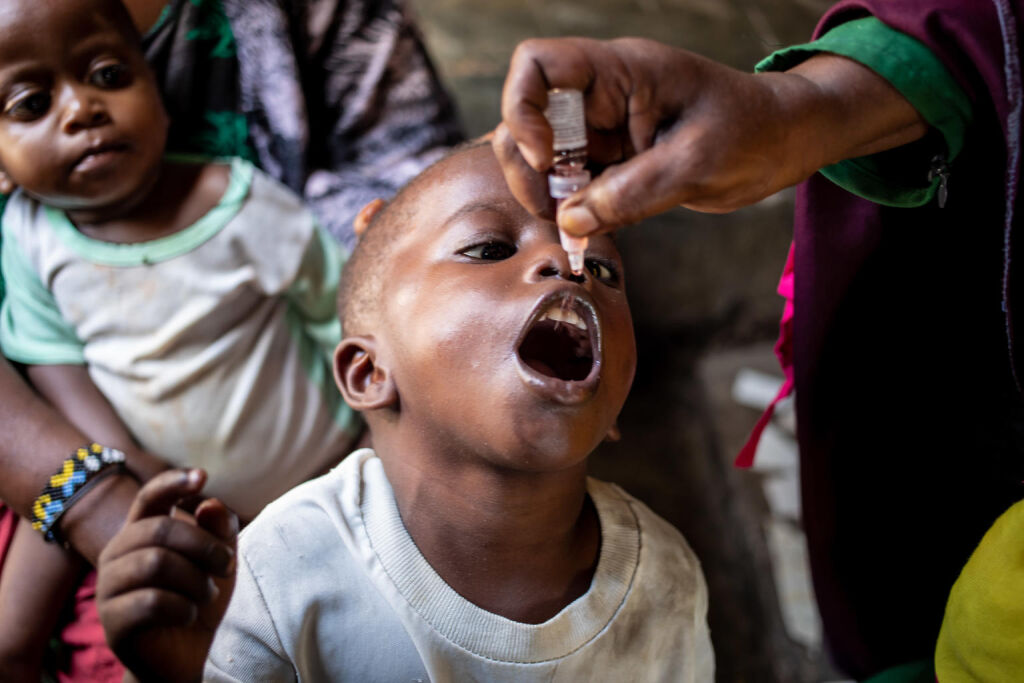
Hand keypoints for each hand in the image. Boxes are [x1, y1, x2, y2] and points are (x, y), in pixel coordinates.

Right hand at [97, 469, 237, 682]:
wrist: (184, 656)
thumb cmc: (198, 598)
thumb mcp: (218, 560)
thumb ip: (218, 529)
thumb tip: (212, 502)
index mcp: (140, 533)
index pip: (149, 498)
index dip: (172, 483)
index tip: (202, 476)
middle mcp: (117, 554)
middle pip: (160, 529)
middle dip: (205, 545)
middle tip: (227, 565)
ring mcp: (108, 589)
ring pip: (156, 562)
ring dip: (196, 579)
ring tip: (206, 594)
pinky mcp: (112, 623)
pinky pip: (151, 602)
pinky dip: (184, 606)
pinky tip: (190, 614)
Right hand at [494, 37, 925, 235]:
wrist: (785, 142)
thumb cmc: (754, 130)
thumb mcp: (696, 162)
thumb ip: (632, 193)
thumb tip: (570, 222)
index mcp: (622, 72)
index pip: (538, 65)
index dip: (523, 109)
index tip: (548, 157)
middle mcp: (603, 98)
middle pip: (528, 118)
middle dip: (528, 167)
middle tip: (553, 210)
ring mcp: (606, 131)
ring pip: (544, 158)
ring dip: (547, 195)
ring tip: (573, 228)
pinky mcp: (615, 163)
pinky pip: (574, 185)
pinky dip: (572, 212)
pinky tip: (588, 232)